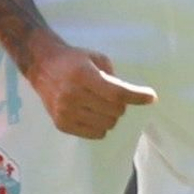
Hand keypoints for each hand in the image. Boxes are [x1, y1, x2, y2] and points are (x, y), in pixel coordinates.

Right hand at [23, 34, 155, 140]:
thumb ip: (113, 77)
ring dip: (111, 116)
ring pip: (107, 125)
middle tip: (113, 96)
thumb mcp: (96, 58)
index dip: (136, 96)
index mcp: (83, 75)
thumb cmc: (73, 60)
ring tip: (101, 105)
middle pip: (114, 111)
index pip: (116, 92)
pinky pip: (95, 134)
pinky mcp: (62, 124)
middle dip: (120, 104)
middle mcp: (72, 95)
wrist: (41, 66)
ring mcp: (65, 112)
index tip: (151, 97)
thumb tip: (130, 97)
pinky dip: (100, 126)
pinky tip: (93, 114)